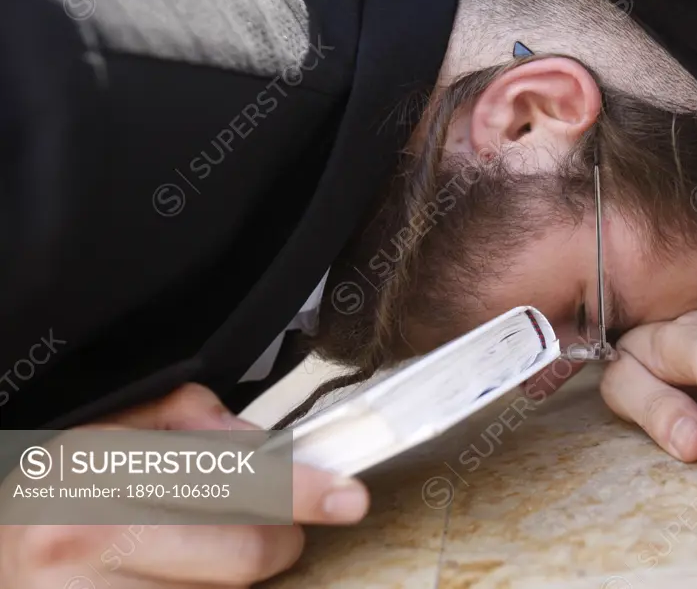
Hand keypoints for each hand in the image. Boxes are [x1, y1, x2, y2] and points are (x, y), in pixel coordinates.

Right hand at [0, 384, 369, 587]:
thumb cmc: (56, 499)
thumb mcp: (103, 432)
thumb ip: (186, 418)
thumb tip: (261, 444)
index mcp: (89, 466)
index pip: (225, 477)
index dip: (297, 488)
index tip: (345, 496)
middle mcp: (79, 538)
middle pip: (244, 552)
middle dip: (275, 540)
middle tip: (267, 527)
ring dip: (231, 580)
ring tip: (189, 556)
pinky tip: (174, 580)